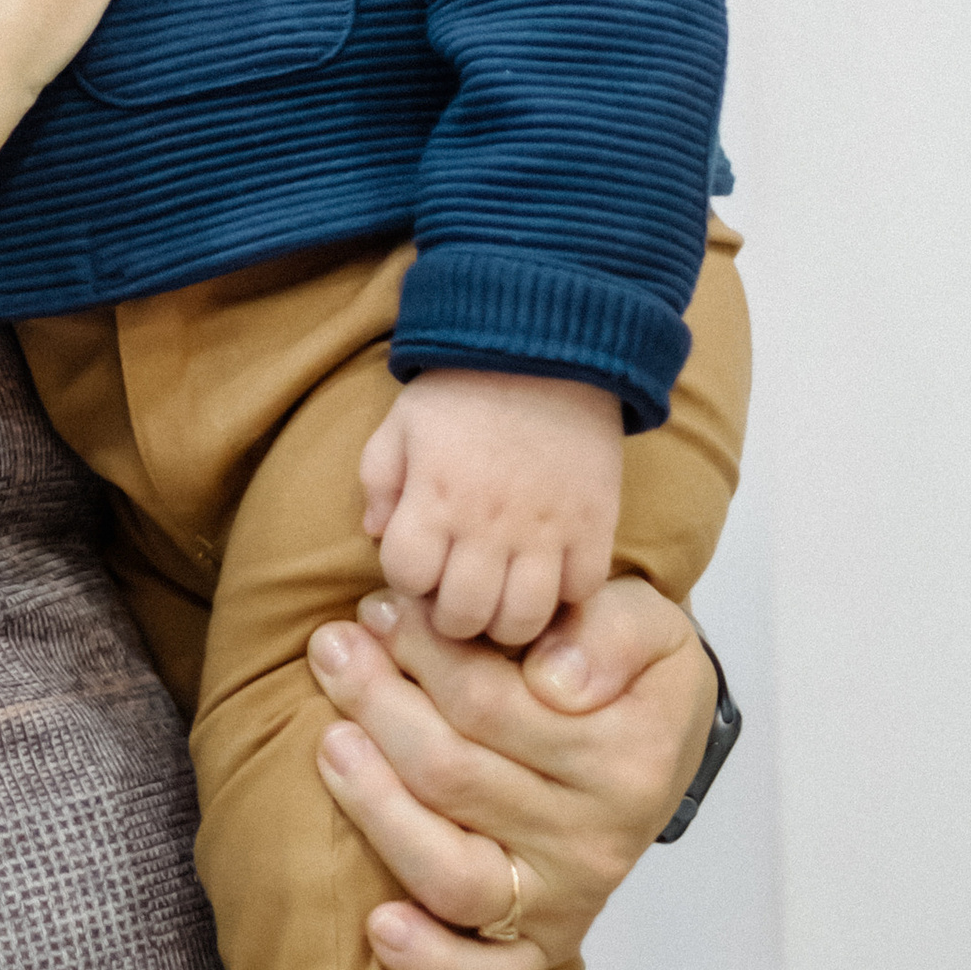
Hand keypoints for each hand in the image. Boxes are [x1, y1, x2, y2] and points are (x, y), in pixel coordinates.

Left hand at [308, 579, 718, 969]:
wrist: (660, 735)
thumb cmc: (626, 667)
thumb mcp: (646, 620)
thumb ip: (610, 632)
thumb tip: (554, 679)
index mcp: (625, 758)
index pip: (489, 704)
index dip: (420, 650)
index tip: (380, 608)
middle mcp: (597, 841)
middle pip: (453, 776)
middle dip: (377, 704)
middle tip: (333, 649)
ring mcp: (566, 900)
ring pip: (451, 873)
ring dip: (376, 808)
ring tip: (330, 743)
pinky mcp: (544, 945)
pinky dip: (433, 965)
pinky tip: (379, 927)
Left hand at [359, 367, 622, 645]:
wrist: (545, 348)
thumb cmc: (462, 388)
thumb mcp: (401, 423)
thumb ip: (379, 481)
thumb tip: (376, 534)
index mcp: (433, 498)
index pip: (406, 578)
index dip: (406, 579)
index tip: (419, 564)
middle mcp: (486, 525)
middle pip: (462, 616)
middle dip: (450, 616)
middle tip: (458, 595)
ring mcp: (545, 531)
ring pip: (522, 621)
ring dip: (504, 621)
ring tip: (500, 598)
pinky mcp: (594, 526)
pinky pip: (581, 594)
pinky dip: (564, 597)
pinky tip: (549, 577)